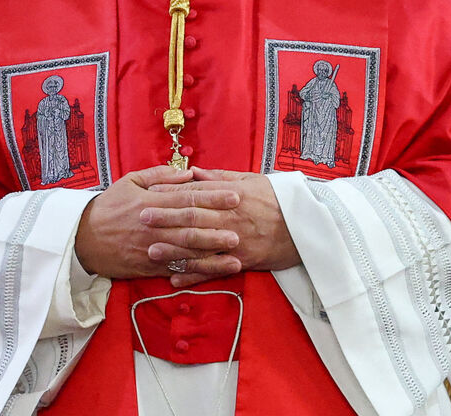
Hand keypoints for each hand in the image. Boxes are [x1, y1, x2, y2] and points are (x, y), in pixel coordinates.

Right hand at [75, 165, 243, 279]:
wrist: (82, 239)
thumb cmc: (108, 207)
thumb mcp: (130, 182)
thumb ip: (160, 175)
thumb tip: (188, 173)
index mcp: (150, 202)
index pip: (187, 198)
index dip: (213, 197)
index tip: (234, 195)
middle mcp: (153, 226)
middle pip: (190, 226)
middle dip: (217, 227)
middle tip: (241, 228)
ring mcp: (151, 248)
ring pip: (186, 251)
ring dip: (212, 253)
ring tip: (234, 253)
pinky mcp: (148, 267)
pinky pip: (175, 269)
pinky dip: (195, 271)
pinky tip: (213, 271)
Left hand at [147, 167, 299, 286]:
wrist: (309, 227)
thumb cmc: (278, 200)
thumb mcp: (251, 181)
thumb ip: (219, 177)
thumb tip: (192, 171)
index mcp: (232, 194)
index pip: (196, 192)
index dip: (171, 192)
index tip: (150, 192)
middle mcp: (231, 217)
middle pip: (193, 217)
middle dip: (166, 217)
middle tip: (141, 217)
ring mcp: (236, 241)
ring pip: (200, 245)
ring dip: (174, 249)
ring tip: (150, 250)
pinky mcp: (242, 261)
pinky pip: (214, 270)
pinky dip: (194, 276)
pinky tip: (174, 279)